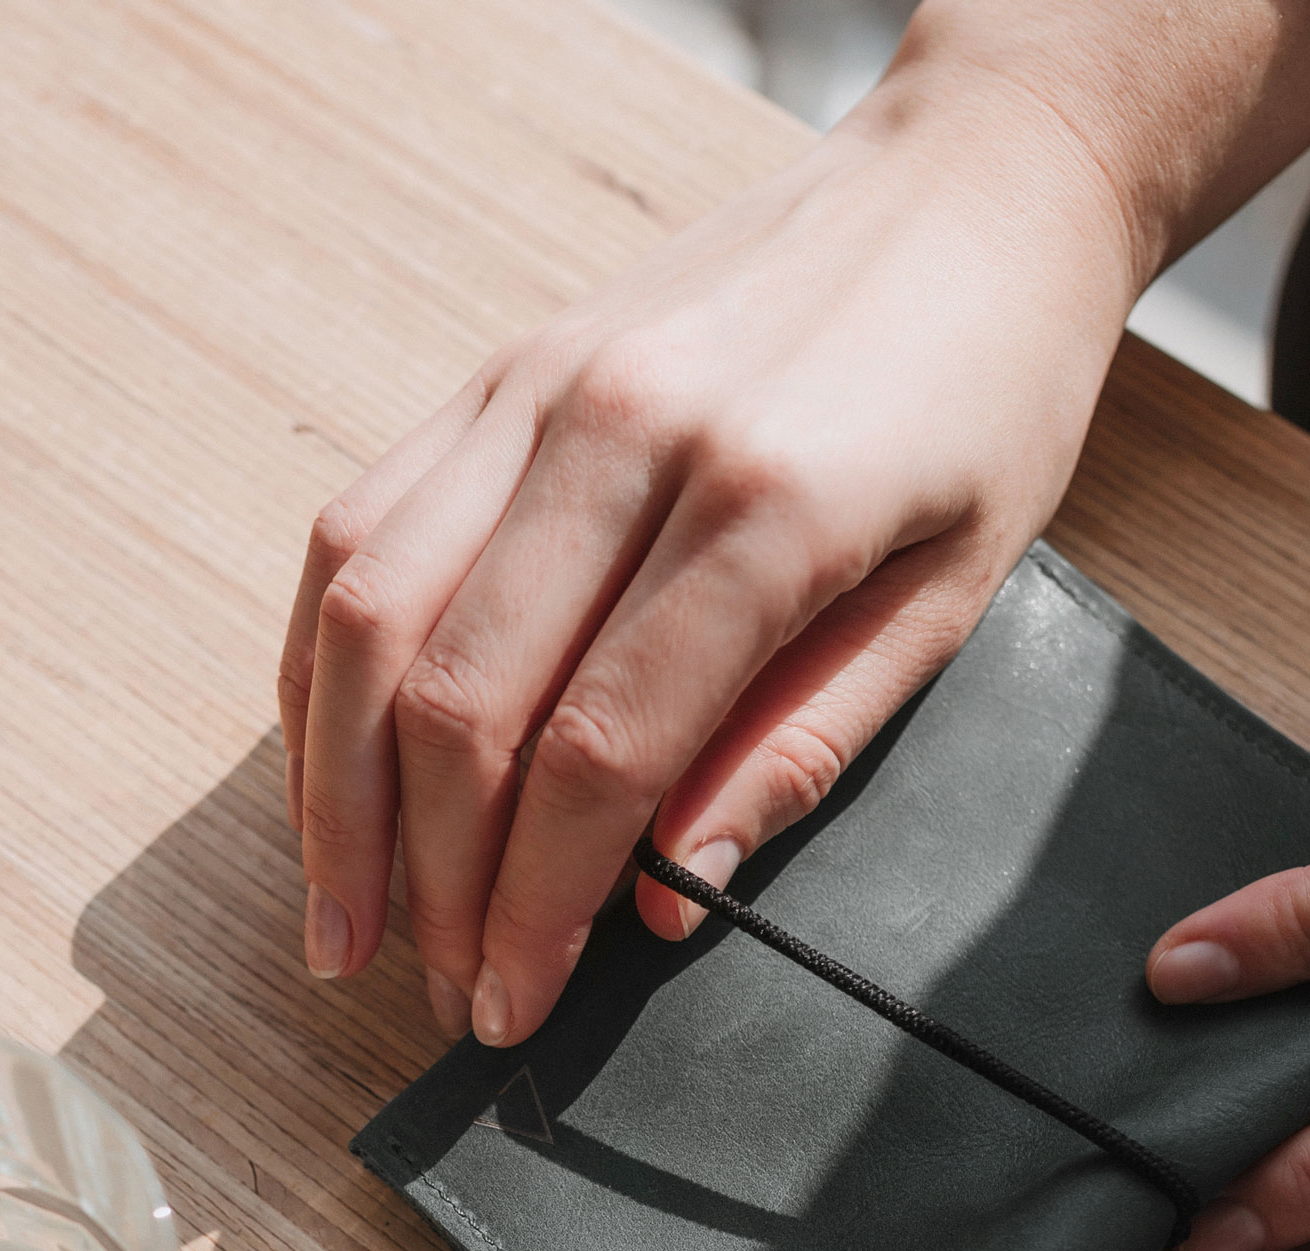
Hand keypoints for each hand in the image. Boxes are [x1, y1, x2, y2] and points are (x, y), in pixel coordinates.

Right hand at [278, 0, 1309, 1044]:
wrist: (966, 189)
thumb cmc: (985, 395)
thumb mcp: (955, 592)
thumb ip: (802, 743)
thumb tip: (674, 894)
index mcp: (766, 501)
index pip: (597, 754)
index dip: (537, 906)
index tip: (514, 1003)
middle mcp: (621, 432)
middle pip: (462, 703)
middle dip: (434, 883)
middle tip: (441, 991)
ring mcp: (535, 390)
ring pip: (371, 620)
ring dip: (337, 796)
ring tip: (344, 917)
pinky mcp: (493, 375)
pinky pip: (358, 534)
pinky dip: (324, 671)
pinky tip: (331, 766)